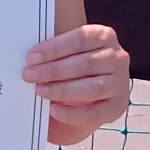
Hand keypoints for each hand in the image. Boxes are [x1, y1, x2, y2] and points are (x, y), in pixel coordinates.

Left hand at [22, 24, 129, 141]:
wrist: (93, 89)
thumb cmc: (77, 65)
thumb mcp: (71, 51)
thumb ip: (57, 52)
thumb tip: (31, 59)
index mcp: (105, 36)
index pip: (80, 39)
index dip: (54, 48)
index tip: (31, 57)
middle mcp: (117, 57)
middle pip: (85, 63)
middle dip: (53, 70)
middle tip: (29, 75)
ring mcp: (120, 83)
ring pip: (92, 88)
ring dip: (62, 90)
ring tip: (40, 90)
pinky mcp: (117, 106)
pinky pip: (94, 113)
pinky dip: (71, 113)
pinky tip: (53, 109)